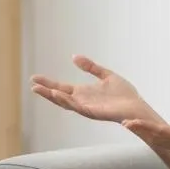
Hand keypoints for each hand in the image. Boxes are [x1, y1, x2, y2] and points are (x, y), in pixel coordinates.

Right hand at [31, 55, 146, 122]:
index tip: (35, 78)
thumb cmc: (124, 94)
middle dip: (45, 90)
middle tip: (32, 84)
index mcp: (83, 93)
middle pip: (59, 96)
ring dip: (51, 96)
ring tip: (38, 89)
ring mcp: (86, 107)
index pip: (61, 87)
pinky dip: (65, 100)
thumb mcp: (105, 75)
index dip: (48, 82)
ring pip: (64, 102)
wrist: (136, 106)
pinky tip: (57, 94)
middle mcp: (82, 101)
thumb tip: (74, 56)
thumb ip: (90, 67)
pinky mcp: (92, 111)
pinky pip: (76, 106)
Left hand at [122, 99, 169, 157]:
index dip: (145, 126)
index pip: (159, 131)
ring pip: (154, 140)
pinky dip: (148, 135)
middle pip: (153, 136)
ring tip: (128, 124)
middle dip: (139, 129)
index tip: (132, 122)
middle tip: (123, 121)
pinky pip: (158, 141)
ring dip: (142, 132)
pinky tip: (142, 130)